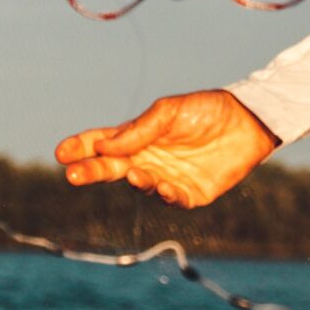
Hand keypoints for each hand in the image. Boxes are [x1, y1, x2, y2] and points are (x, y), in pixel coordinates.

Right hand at [55, 89, 277, 207]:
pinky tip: (163, 185)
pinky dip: (164, 194)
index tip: (61, 152)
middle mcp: (147, 159)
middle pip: (111, 168)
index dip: (81, 147)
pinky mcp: (188, 194)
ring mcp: (166, 178)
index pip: (102, 143)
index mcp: (138, 137)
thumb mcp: (168, 111)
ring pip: (139, 185)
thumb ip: (138, 130)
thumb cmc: (205, 110)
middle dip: (90, 171)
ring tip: (133, 172)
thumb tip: (104, 147)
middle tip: (72, 175)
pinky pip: (171, 199)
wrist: (248, 121)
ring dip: (134, 181)